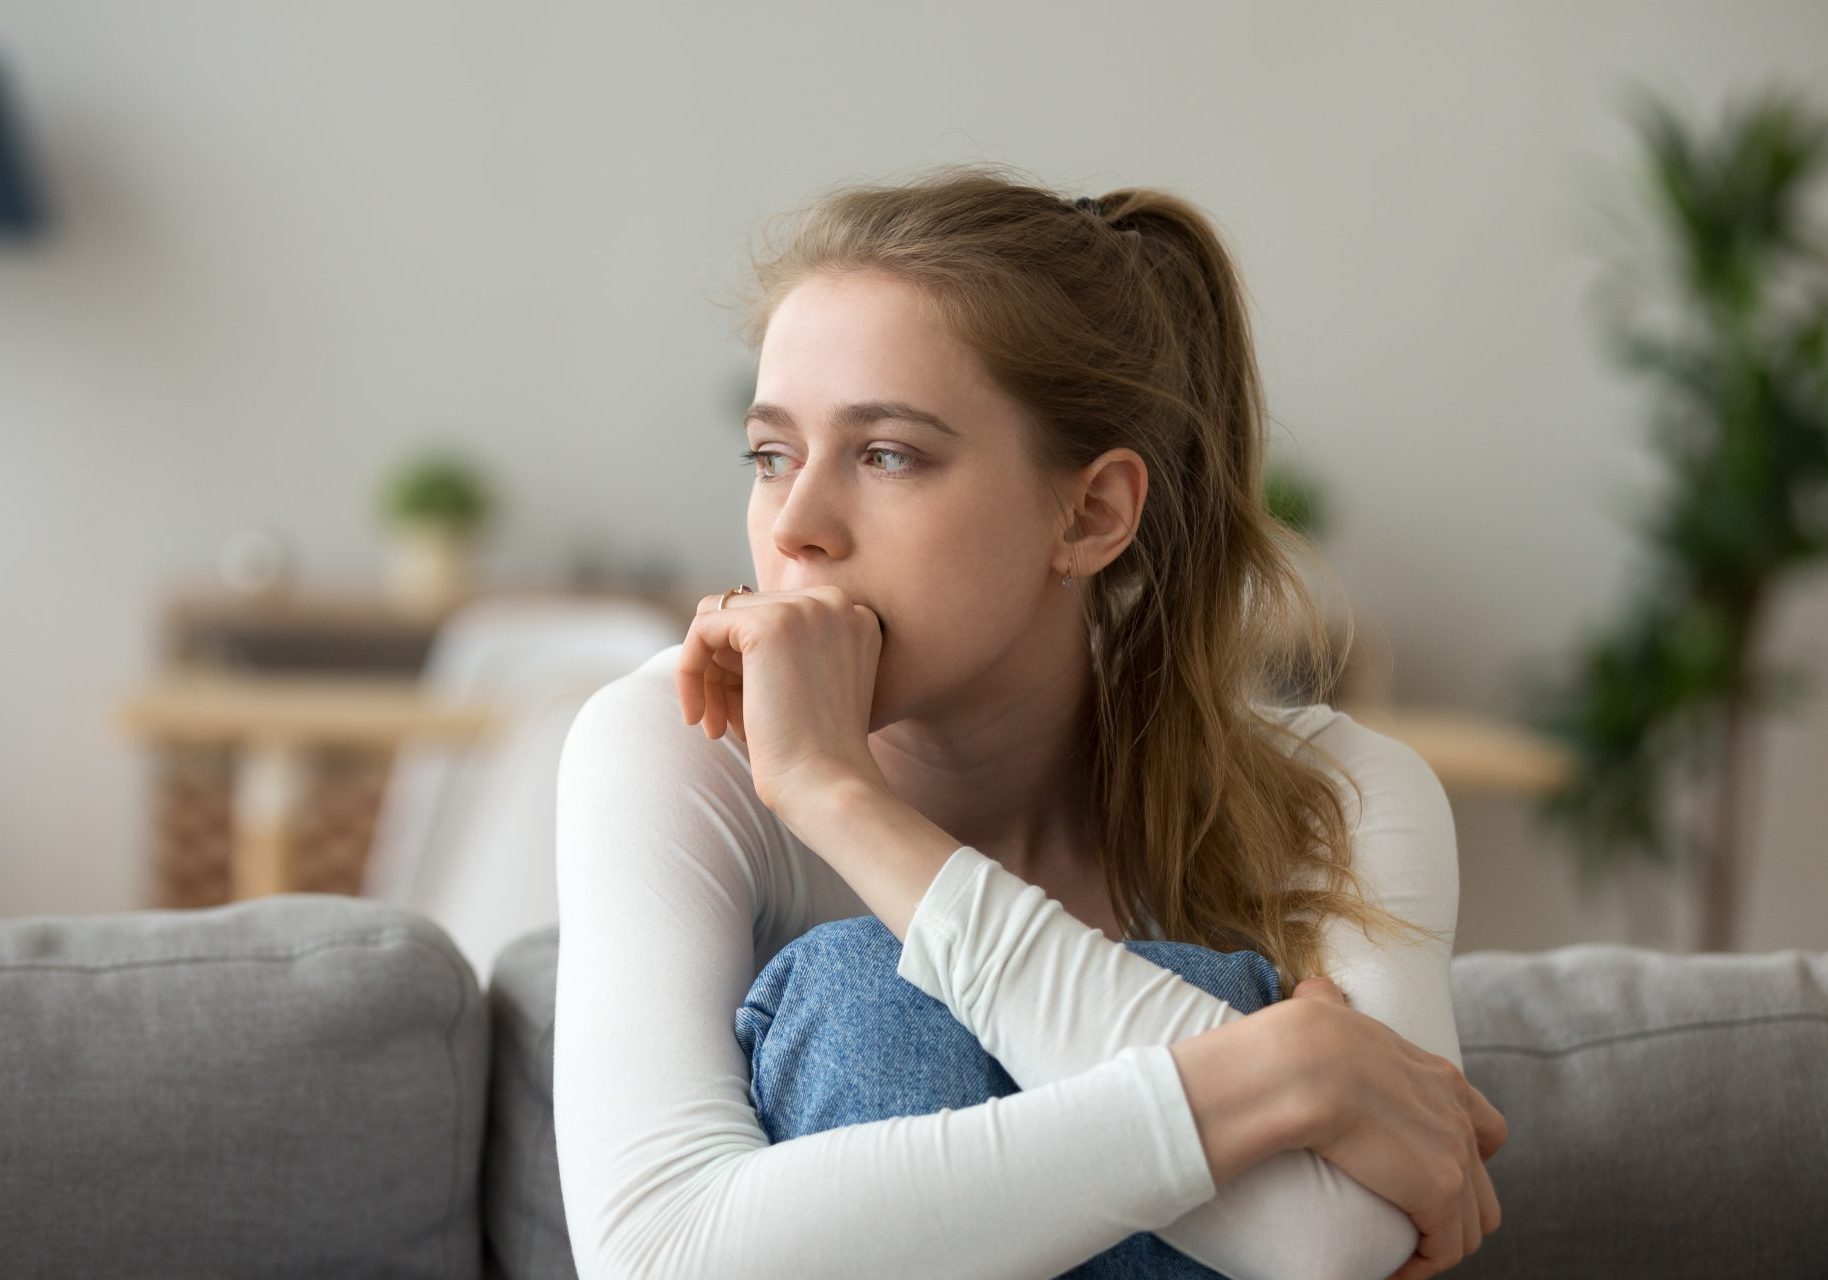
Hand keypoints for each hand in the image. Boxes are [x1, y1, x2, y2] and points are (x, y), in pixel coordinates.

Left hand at [676, 585, 889, 819]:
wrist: (828, 785)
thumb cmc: (818, 755)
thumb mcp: (811, 688)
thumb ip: (783, 651)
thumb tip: (715, 627)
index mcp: (852, 616)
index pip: (775, 616)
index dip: (748, 665)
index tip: (743, 712)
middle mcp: (835, 601)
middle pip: (746, 616)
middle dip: (725, 670)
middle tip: (721, 723)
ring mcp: (804, 608)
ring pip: (720, 621)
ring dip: (708, 675)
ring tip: (714, 727)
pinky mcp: (768, 623)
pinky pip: (702, 627)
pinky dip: (690, 670)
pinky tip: (698, 717)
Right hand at [1280, 975, 1506, 1279]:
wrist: (1305, 1064)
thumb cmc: (1303, 1038)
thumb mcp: (1330, 1011)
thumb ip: (1329, 1004)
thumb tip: (1313, 991)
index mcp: (1439, 1077)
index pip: (1481, 1127)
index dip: (1461, 1156)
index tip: (1419, 1173)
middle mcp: (1458, 1115)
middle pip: (1484, 1186)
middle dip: (1452, 1213)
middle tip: (1407, 1224)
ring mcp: (1454, 1154)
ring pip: (1472, 1226)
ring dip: (1437, 1245)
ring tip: (1398, 1256)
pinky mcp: (1440, 1191)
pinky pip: (1446, 1250)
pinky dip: (1421, 1266)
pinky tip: (1391, 1269)